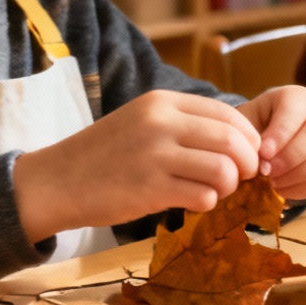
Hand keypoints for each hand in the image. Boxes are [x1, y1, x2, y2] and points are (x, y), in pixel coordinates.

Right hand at [12, 90, 261, 241]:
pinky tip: (195, 201)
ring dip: (229, 185)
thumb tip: (239, 140)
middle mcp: (161, 123)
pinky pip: (204, 195)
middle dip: (248, 163)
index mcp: (162, 102)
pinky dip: (208, 201)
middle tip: (242, 177)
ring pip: (224, 169)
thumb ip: (185, 124)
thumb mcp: (143, 121)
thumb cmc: (106, 154)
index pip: (228, 114)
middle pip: (232, 140)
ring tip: (216, 190)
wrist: (56, 181)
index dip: (248, 137)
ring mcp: (155, 156)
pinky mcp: (150, 189)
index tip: (249, 154)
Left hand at [237, 86, 305, 199]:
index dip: (280, 133)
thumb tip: (264, 160)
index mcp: (298, 97)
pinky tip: (283, 189)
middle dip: (290, 157)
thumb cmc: (252, 130)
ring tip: (273, 181)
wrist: (265, 145)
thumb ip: (249, 136)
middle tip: (266, 172)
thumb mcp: (244, 125)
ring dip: (297, 175)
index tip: (262, 153)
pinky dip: (305, 188)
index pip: (295, 109)